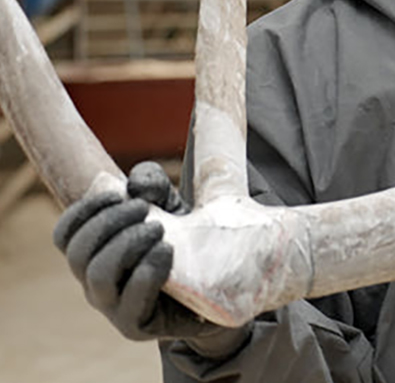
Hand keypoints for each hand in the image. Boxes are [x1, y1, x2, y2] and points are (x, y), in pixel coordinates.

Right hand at [54, 162, 248, 353]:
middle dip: (111, 221)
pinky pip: (129, 303)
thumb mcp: (169, 201)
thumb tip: (136, 186)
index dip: (84, 209)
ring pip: (98, 275)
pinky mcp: (135, 326)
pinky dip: (148, 270)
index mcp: (94, 252)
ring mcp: (112, 307)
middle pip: (78, 252)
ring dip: (128, 243)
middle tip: (144, 208)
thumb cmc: (183, 236)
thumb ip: (151, 183)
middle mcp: (95, 282)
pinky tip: (167, 251)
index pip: (65, 234)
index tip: (118, 193)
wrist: (216, 280)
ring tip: (159, 228)